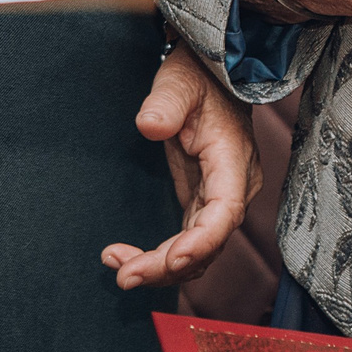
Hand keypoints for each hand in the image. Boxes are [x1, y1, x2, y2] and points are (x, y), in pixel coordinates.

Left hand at [101, 45, 258, 288]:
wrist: (210, 76)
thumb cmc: (197, 77)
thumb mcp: (179, 81)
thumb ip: (166, 102)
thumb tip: (148, 126)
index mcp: (232, 162)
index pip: (225, 212)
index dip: (202, 241)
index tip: (173, 261)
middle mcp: (233, 188)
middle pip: (208, 243)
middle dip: (168, 266)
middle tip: (124, 275)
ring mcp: (218, 199)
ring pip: (198, 251)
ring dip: (161, 268)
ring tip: (118, 269)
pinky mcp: (202, 202)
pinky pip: (187, 242)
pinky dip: (161, 258)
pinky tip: (127, 259)